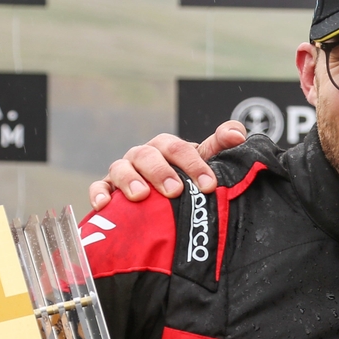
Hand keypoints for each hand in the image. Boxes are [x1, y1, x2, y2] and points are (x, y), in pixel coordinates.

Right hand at [88, 120, 248, 209]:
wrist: (163, 198)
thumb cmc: (185, 178)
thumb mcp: (204, 162)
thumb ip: (220, 146)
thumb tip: (238, 134)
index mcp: (166, 148)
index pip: (178, 149)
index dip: (194, 165)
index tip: (209, 185)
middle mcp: (143, 156)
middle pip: (148, 156)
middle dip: (161, 172)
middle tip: (175, 190)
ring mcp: (123, 171)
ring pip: (120, 168)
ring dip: (130, 180)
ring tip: (141, 196)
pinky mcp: (108, 189)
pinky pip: (99, 187)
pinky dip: (99, 194)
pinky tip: (104, 205)